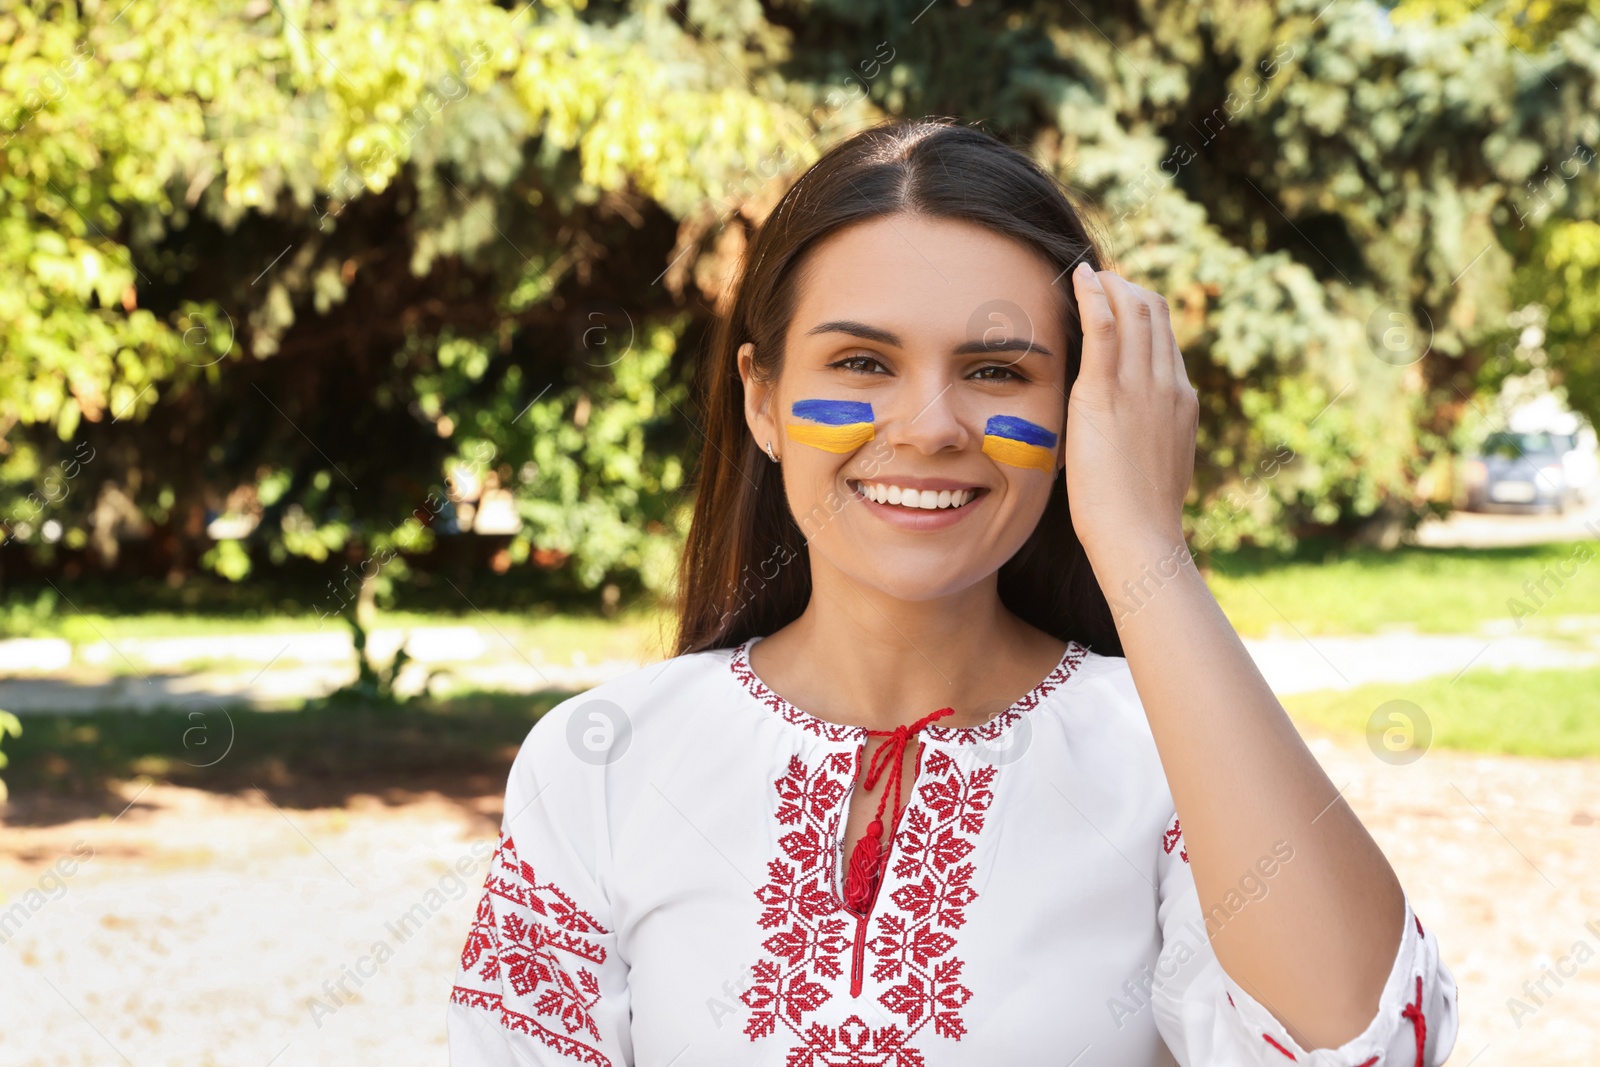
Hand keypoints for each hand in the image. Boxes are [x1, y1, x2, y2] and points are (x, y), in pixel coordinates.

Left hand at [1063, 264, 1196, 562]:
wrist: (1139, 536)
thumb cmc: (1140, 515)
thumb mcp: (1160, 464)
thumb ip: (1154, 436)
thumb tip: (1139, 432)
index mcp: (1182, 400)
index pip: (1166, 338)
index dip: (1143, 310)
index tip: (1122, 299)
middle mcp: (1167, 385)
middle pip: (1154, 315)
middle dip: (1127, 288)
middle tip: (1102, 278)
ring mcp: (1140, 387)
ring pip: (1133, 313)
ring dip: (1109, 285)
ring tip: (1087, 273)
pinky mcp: (1106, 395)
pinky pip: (1104, 330)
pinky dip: (1093, 297)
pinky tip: (1080, 278)